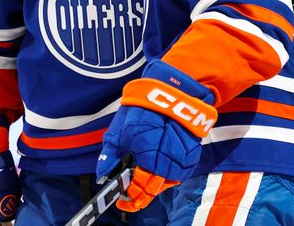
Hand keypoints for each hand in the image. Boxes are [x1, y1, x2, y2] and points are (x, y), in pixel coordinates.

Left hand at [96, 60, 216, 211]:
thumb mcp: (119, 129)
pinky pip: (178, 175)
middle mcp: (166, 162)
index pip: (138, 189)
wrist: (172, 92)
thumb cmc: (143, 109)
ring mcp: (180, 160)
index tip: (123, 200)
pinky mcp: (191, 155)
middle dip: (140, 194)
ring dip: (154, 185)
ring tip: (144, 179)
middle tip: (132, 194)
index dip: (129, 198)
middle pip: (152, 190)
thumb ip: (110, 155)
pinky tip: (158, 169)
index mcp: (146, 157)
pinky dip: (167, 176)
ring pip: (166, 184)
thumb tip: (102, 175)